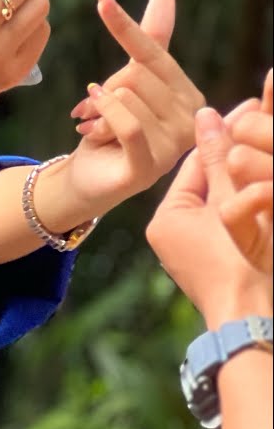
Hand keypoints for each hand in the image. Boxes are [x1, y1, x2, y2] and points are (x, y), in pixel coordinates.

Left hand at [63, 0, 202, 206]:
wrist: (88, 178)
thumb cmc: (109, 128)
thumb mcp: (127, 81)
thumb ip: (149, 38)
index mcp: (187, 93)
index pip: (152, 51)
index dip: (123, 26)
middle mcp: (190, 117)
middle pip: (133, 76)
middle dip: (103, 91)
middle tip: (94, 111)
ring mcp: (175, 145)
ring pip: (125, 97)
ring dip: (97, 110)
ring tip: (94, 128)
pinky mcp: (152, 165)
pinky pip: (125, 123)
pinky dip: (102, 116)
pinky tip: (88, 126)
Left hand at [147, 107, 272, 326]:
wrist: (250, 319)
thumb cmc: (241, 263)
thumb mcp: (232, 203)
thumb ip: (219, 160)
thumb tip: (205, 115)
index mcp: (166, 216)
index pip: (194, 165)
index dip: (223, 137)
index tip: (247, 109)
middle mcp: (169, 232)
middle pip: (206, 183)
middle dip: (234, 158)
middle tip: (259, 121)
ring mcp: (187, 250)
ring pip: (218, 203)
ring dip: (241, 180)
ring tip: (263, 148)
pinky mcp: (207, 262)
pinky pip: (224, 223)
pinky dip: (242, 206)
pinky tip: (261, 185)